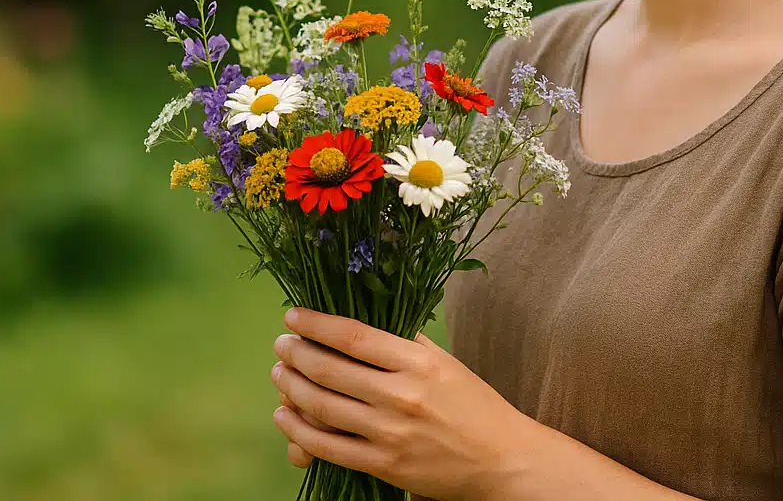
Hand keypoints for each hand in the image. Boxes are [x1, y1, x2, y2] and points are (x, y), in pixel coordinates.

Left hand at [269, 306, 531, 500]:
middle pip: (330, 369)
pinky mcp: (384, 466)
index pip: (353, 336)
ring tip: (280, 373)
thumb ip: (406, 343)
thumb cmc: (476, 407)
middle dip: (296, 353)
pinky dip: (299, 430)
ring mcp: (390, 433)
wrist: (502, 461)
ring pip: (323, 406)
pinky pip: (329, 447)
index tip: (294, 315)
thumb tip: (365, 323)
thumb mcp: (446, 363)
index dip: (316, 324)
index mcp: (418, 362)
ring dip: (291, 387)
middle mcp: (401, 395)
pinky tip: (285, 415)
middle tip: (281, 344)